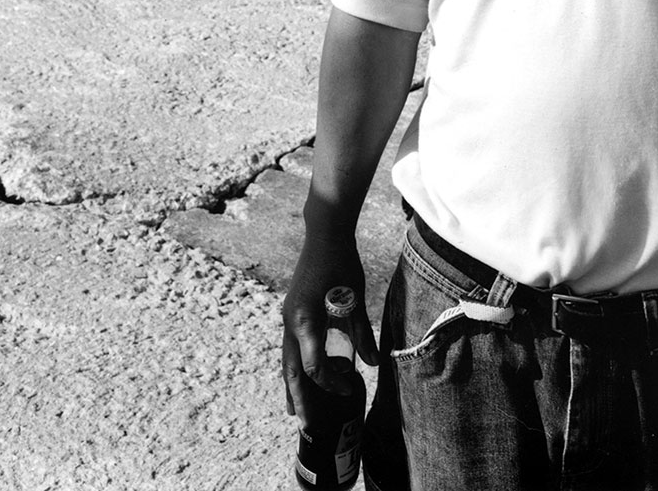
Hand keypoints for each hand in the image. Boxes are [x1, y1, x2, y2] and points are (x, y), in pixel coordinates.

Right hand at [281, 234, 378, 427]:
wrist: (324, 232)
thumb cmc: (342, 263)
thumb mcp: (354, 298)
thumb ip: (361, 333)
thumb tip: (371, 365)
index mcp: (305, 320)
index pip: (314, 366)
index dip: (331, 383)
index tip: (351, 387)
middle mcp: (291, 321)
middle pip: (290, 370)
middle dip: (298, 398)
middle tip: (305, 425)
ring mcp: (288, 316)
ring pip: (286, 359)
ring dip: (291, 385)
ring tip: (293, 410)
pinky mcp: (291, 310)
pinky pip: (290, 345)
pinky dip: (293, 365)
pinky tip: (300, 375)